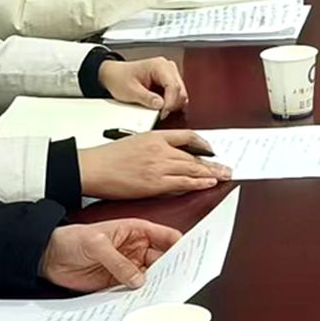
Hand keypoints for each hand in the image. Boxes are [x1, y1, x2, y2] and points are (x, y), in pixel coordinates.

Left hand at [41, 217, 187, 291]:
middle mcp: (136, 250)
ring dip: (157, 288)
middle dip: (172, 272)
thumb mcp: (96, 244)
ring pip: (151, 279)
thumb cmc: (72, 239)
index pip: (167, 238)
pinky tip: (143, 304)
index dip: (181, 247)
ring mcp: (128, 268)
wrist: (49, 257)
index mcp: (137, 232)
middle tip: (180, 285)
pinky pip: (134, 292)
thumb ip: (118, 262)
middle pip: (163, 262)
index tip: (191, 259)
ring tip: (164, 298)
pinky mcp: (117, 284)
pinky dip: (139, 298)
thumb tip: (138, 280)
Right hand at [76, 131, 230, 199]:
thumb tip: (170, 157)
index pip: (187, 136)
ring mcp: (158, 167)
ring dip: (210, 174)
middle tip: (226, 168)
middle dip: (213, 163)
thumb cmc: (108, 157)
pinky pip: (181, 183)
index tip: (211, 149)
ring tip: (223, 176)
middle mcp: (160, 150)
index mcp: (155, 136)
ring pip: (191, 169)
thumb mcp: (134, 141)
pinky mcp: (154, 184)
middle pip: (193, 155)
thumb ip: (154, 147)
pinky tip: (207, 184)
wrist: (92, 168)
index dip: (203, 143)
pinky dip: (197, 183)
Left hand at [98, 56, 186, 111]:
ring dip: (172, 104)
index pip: (173, 86)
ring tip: (159, 110)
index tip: (163, 113)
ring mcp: (169, 74)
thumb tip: (160, 105)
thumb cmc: (120, 77)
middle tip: (160, 114)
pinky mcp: (168, 82)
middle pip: (180, 90)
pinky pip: (176, 95)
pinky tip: (160, 106)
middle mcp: (167, 68)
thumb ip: (146, 98)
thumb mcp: (130, 90)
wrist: (114, 75)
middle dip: (172, 105)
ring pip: (180, 93)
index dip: (170, 102)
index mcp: (160, 65)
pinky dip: (170, 103)